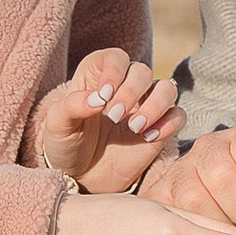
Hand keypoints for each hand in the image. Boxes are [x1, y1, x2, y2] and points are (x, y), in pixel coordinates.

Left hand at [29, 50, 183, 193]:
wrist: (81, 176)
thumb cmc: (66, 144)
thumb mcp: (57, 126)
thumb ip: (72, 106)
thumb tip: (97, 98)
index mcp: (98, 76)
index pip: (115, 58)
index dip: (113, 71)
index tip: (104, 95)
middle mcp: (125, 86)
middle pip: (142, 71)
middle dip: (130, 92)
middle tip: (114, 117)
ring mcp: (145, 106)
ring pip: (167, 88)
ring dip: (156, 104)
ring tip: (135, 127)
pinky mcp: (161, 127)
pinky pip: (178, 116)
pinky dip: (169, 124)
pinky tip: (148, 138)